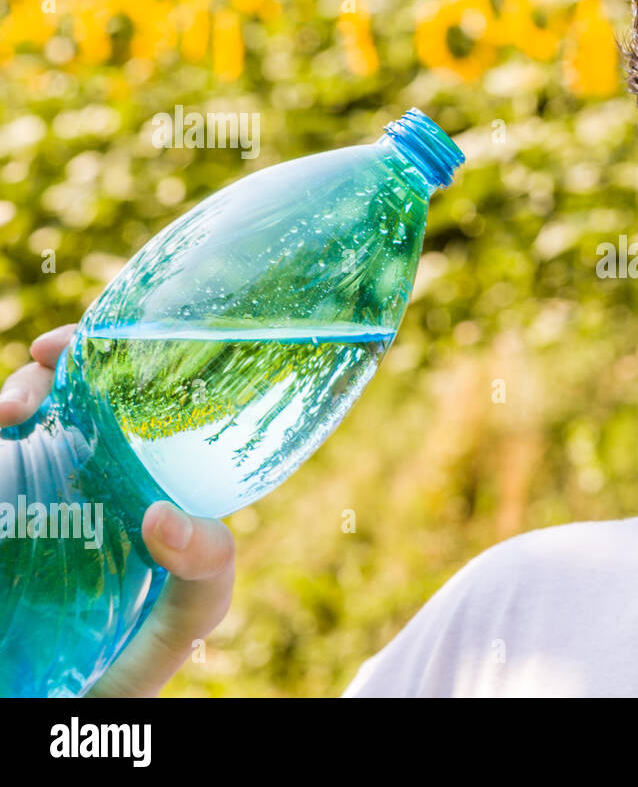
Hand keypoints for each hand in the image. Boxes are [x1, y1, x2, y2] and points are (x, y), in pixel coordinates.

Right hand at [0, 324, 236, 696]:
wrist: (56, 707)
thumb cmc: (136, 660)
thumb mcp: (189, 616)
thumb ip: (205, 572)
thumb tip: (162, 515)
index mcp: (142, 484)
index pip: (135, 403)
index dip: (116, 358)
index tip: (91, 342)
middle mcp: (86, 478)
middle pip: (69, 396)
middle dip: (56, 364)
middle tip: (48, 358)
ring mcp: (32, 494)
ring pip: (18, 418)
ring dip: (14, 394)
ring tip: (11, 412)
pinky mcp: (0, 513)